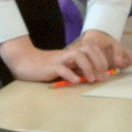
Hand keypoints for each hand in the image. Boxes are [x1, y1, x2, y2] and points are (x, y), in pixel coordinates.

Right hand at [0, 33, 131, 84]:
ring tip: (91, 80)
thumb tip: (94, 76)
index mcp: (73, 53)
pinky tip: (75, 81)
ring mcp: (60, 59)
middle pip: (89, 50)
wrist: (24, 61)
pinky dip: (71, 75)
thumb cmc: (45, 66)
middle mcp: (69, 53)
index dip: (103, 59)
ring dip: (88, 67)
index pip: (93, 49)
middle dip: (99, 62)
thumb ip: (77, 69)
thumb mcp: (65, 67)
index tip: (107, 73)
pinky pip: (63, 69)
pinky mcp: (50, 67)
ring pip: (79, 56)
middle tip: (102, 77)